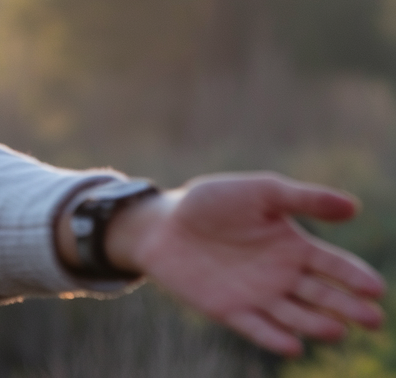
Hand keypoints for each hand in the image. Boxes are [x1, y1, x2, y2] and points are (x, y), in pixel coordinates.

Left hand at [107, 173, 385, 355]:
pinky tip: (293, 345)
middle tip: (372, 319)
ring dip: (317, 324)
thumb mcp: (260, 191)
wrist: (162, 223)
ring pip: (296, 316)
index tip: (375, 288)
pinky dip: (274, 338)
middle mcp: (283, 276)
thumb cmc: (212, 202)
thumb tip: (354, 206)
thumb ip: (303, 198)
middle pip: (323, 296)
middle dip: (348, 308)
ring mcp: (259, 296)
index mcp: (295, 247)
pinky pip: (257, 328)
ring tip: (336, 329)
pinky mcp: (231, 311)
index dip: (356, 277)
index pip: (335, 266)